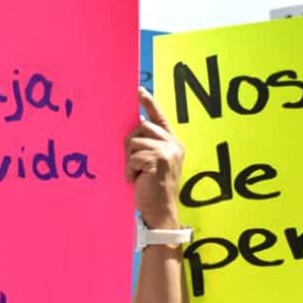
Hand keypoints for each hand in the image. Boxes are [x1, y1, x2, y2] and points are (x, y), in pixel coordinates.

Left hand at [125, 88, 183, 229]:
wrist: (160, 212)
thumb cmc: (153, 190)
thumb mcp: (153, 165)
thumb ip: (149, 147)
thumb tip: (136, 127)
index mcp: (172, 144)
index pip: (160, 119)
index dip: (149, 103)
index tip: (139, 91)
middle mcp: (173, 145)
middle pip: (141, 128)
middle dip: (130, 145)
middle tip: (133, 166)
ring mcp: (167, 152)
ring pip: (135, 142)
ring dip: (129, 161)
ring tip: (137, 176)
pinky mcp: (158, 160)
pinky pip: (133, 157)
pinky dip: (129, 170)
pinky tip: (136, 180)